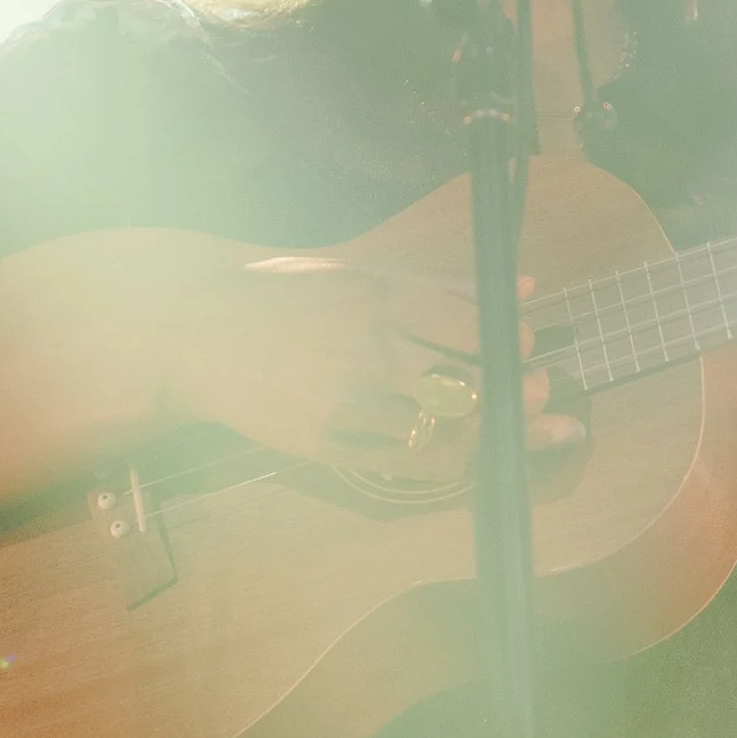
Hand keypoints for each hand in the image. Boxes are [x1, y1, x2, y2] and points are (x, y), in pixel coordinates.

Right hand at [181, 255, 575, 471]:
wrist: (197, 330)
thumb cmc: (284, 294)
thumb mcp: (362, 273)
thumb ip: (445, 286)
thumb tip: (526, 288)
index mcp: (382, 298)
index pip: (475, 331)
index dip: (512, 347)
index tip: (528, 350)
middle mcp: (369, 350)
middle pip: (469, 386)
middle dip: (516, 396)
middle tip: (539, 395)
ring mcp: (347, 402)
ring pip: (442, 432)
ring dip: (487, 434)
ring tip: (510, 428)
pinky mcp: (324, 444)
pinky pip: (404, 465)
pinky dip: (443, 461)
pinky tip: (462, 453)